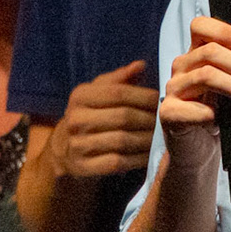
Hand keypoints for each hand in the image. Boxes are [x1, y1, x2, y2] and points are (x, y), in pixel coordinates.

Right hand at [52, 60, 159, 178]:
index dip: (144, 96)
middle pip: (123, 117)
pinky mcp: (82, 166)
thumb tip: (140, 65)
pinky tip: (149, 155)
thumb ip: (119, 79)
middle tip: (166, 121)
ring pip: (122, 141)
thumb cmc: (91, 114)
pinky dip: (137, 159)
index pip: (118, 93)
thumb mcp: (98, 92)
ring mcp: (77, 144)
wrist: (64, 148)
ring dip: (147, 140)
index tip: (161, 100)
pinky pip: (117, 162)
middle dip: (149, 119)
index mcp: (80, 96)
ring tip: (161, 137)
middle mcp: (75, 119)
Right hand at [159, 16, 230, 179]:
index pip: (200, 26)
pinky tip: (219, 120)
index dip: (222, 30)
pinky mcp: (168, 113)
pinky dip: (211, 114)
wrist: (201, 149)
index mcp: (196, 54)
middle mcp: (182, 67)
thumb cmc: (221, 113)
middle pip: (210, 51)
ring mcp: (172, 89)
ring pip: (205, 76)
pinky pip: (191, 108)